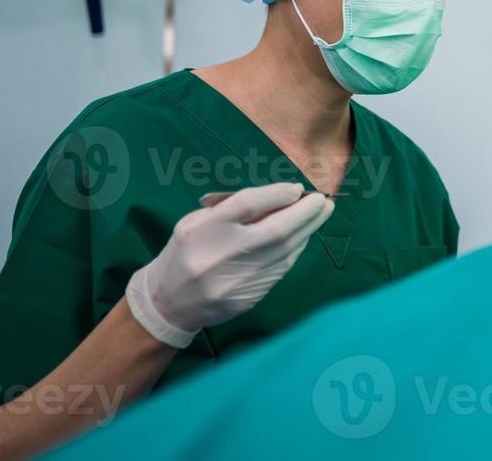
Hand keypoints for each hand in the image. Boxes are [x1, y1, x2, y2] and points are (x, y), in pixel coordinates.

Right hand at [126, 183, 333, 347]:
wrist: (168, 303)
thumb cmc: (186, 252)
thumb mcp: (198, 222)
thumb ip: (234, 209)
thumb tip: (281, 198)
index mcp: (203, 230)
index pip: (247, 205)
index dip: (276, 194)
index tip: (296, 188)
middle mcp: (220, 256)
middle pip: (276, 230)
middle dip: (306, 213)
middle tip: (324, 200)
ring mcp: (236, 280)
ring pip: (285, 252)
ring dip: (307, 231)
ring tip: (320, 214)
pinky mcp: (247, 299)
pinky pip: (280, 270)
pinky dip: (295, 250)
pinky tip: (302, 237)